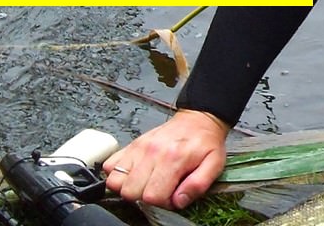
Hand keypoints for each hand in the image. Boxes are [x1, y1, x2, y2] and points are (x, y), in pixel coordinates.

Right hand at [102, 109, 229, 209]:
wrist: (198, 120)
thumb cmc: (205, 143)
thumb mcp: (214, 165)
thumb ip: (197, 185)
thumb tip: (178, 201)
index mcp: (173, 159)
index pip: (152, 196)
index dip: (161, 203)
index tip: (171, 197)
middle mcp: (152, 152)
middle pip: (130, 191)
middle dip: (143, 198)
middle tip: (158, 190)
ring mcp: (138, 148)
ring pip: (115, 181)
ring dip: (128, 188)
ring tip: (145, 184)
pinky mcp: (131, 144)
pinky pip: (109, 165)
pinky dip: (117, 174)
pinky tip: (134, 175)